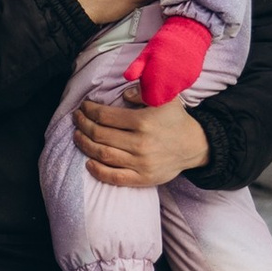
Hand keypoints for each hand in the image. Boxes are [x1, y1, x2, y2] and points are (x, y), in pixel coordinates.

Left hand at [73, 93, 211, 189]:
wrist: (194, 146)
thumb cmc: (175, 119)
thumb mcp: (164, 98)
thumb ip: (142, 92)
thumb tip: (123, 95)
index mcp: (143, 122)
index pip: (105, 116)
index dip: (89, 110)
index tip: (83, 107)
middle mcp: (140, 143)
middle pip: (100, 135)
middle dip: (83, 125)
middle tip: (76, 119)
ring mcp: (141, 163)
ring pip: (103, 155)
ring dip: (85, 145)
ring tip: (77, 136)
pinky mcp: (143, 178)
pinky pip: (115, 178)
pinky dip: (98, 171)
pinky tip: (88, 162)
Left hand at [125, 12, 210, 106]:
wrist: (187, 34)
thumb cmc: (163, 43)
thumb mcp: (145, 54)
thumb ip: (136, 68)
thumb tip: (127, 78)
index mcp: (158, 79)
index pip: (150, 100)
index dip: (145, 96)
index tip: (144, 88)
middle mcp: (172, 84)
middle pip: (161, 99)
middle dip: (155, 93)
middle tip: (153, 80)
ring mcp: (184, 83)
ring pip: (171, 94)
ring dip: (166, 88)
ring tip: (164, 73)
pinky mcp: (192, 79)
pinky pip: (181, 87)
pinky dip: (176, 83)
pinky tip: (174, 71)